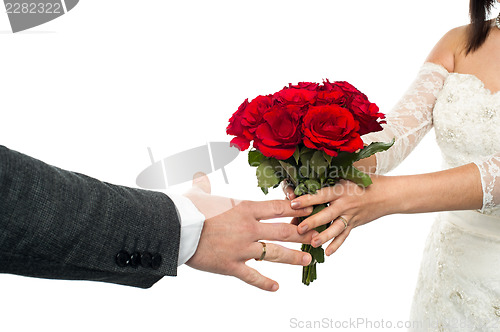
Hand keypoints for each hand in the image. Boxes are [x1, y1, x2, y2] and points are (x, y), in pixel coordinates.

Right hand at [184, 173, 316, 291]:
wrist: (175, 227)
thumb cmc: (187, 208)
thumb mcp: (200, 194)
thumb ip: (206, 186)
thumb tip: (201, 178)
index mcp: (245, 208)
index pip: (278, 208)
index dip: (297, 209)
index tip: (310, 209)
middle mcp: (248, 228)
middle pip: (283, 231)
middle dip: (302, 234)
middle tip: (317, 236)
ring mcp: (242, 248)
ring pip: (274, 254)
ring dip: (293, 257)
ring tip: (307, 259)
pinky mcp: (231, 266)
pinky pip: (252, 276)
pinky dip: (264, 282)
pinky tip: (276, 287)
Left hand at [287, 175, 394, 255]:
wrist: (388, 194)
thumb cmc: (365, 181)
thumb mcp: (348, 175)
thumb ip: (331, 177)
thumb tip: (310, 173)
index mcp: (340, 190)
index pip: (321, 195)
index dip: (307, 199)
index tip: (293, 203)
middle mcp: (345, 204)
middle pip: (327, 214)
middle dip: (313, 222)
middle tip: (299, 229)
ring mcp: (350, 215)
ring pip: (335, 228)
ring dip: (324, 236)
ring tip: (313, 243)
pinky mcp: (355, 224)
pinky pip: (345, 236)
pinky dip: (336, 244)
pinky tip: (328, 253)